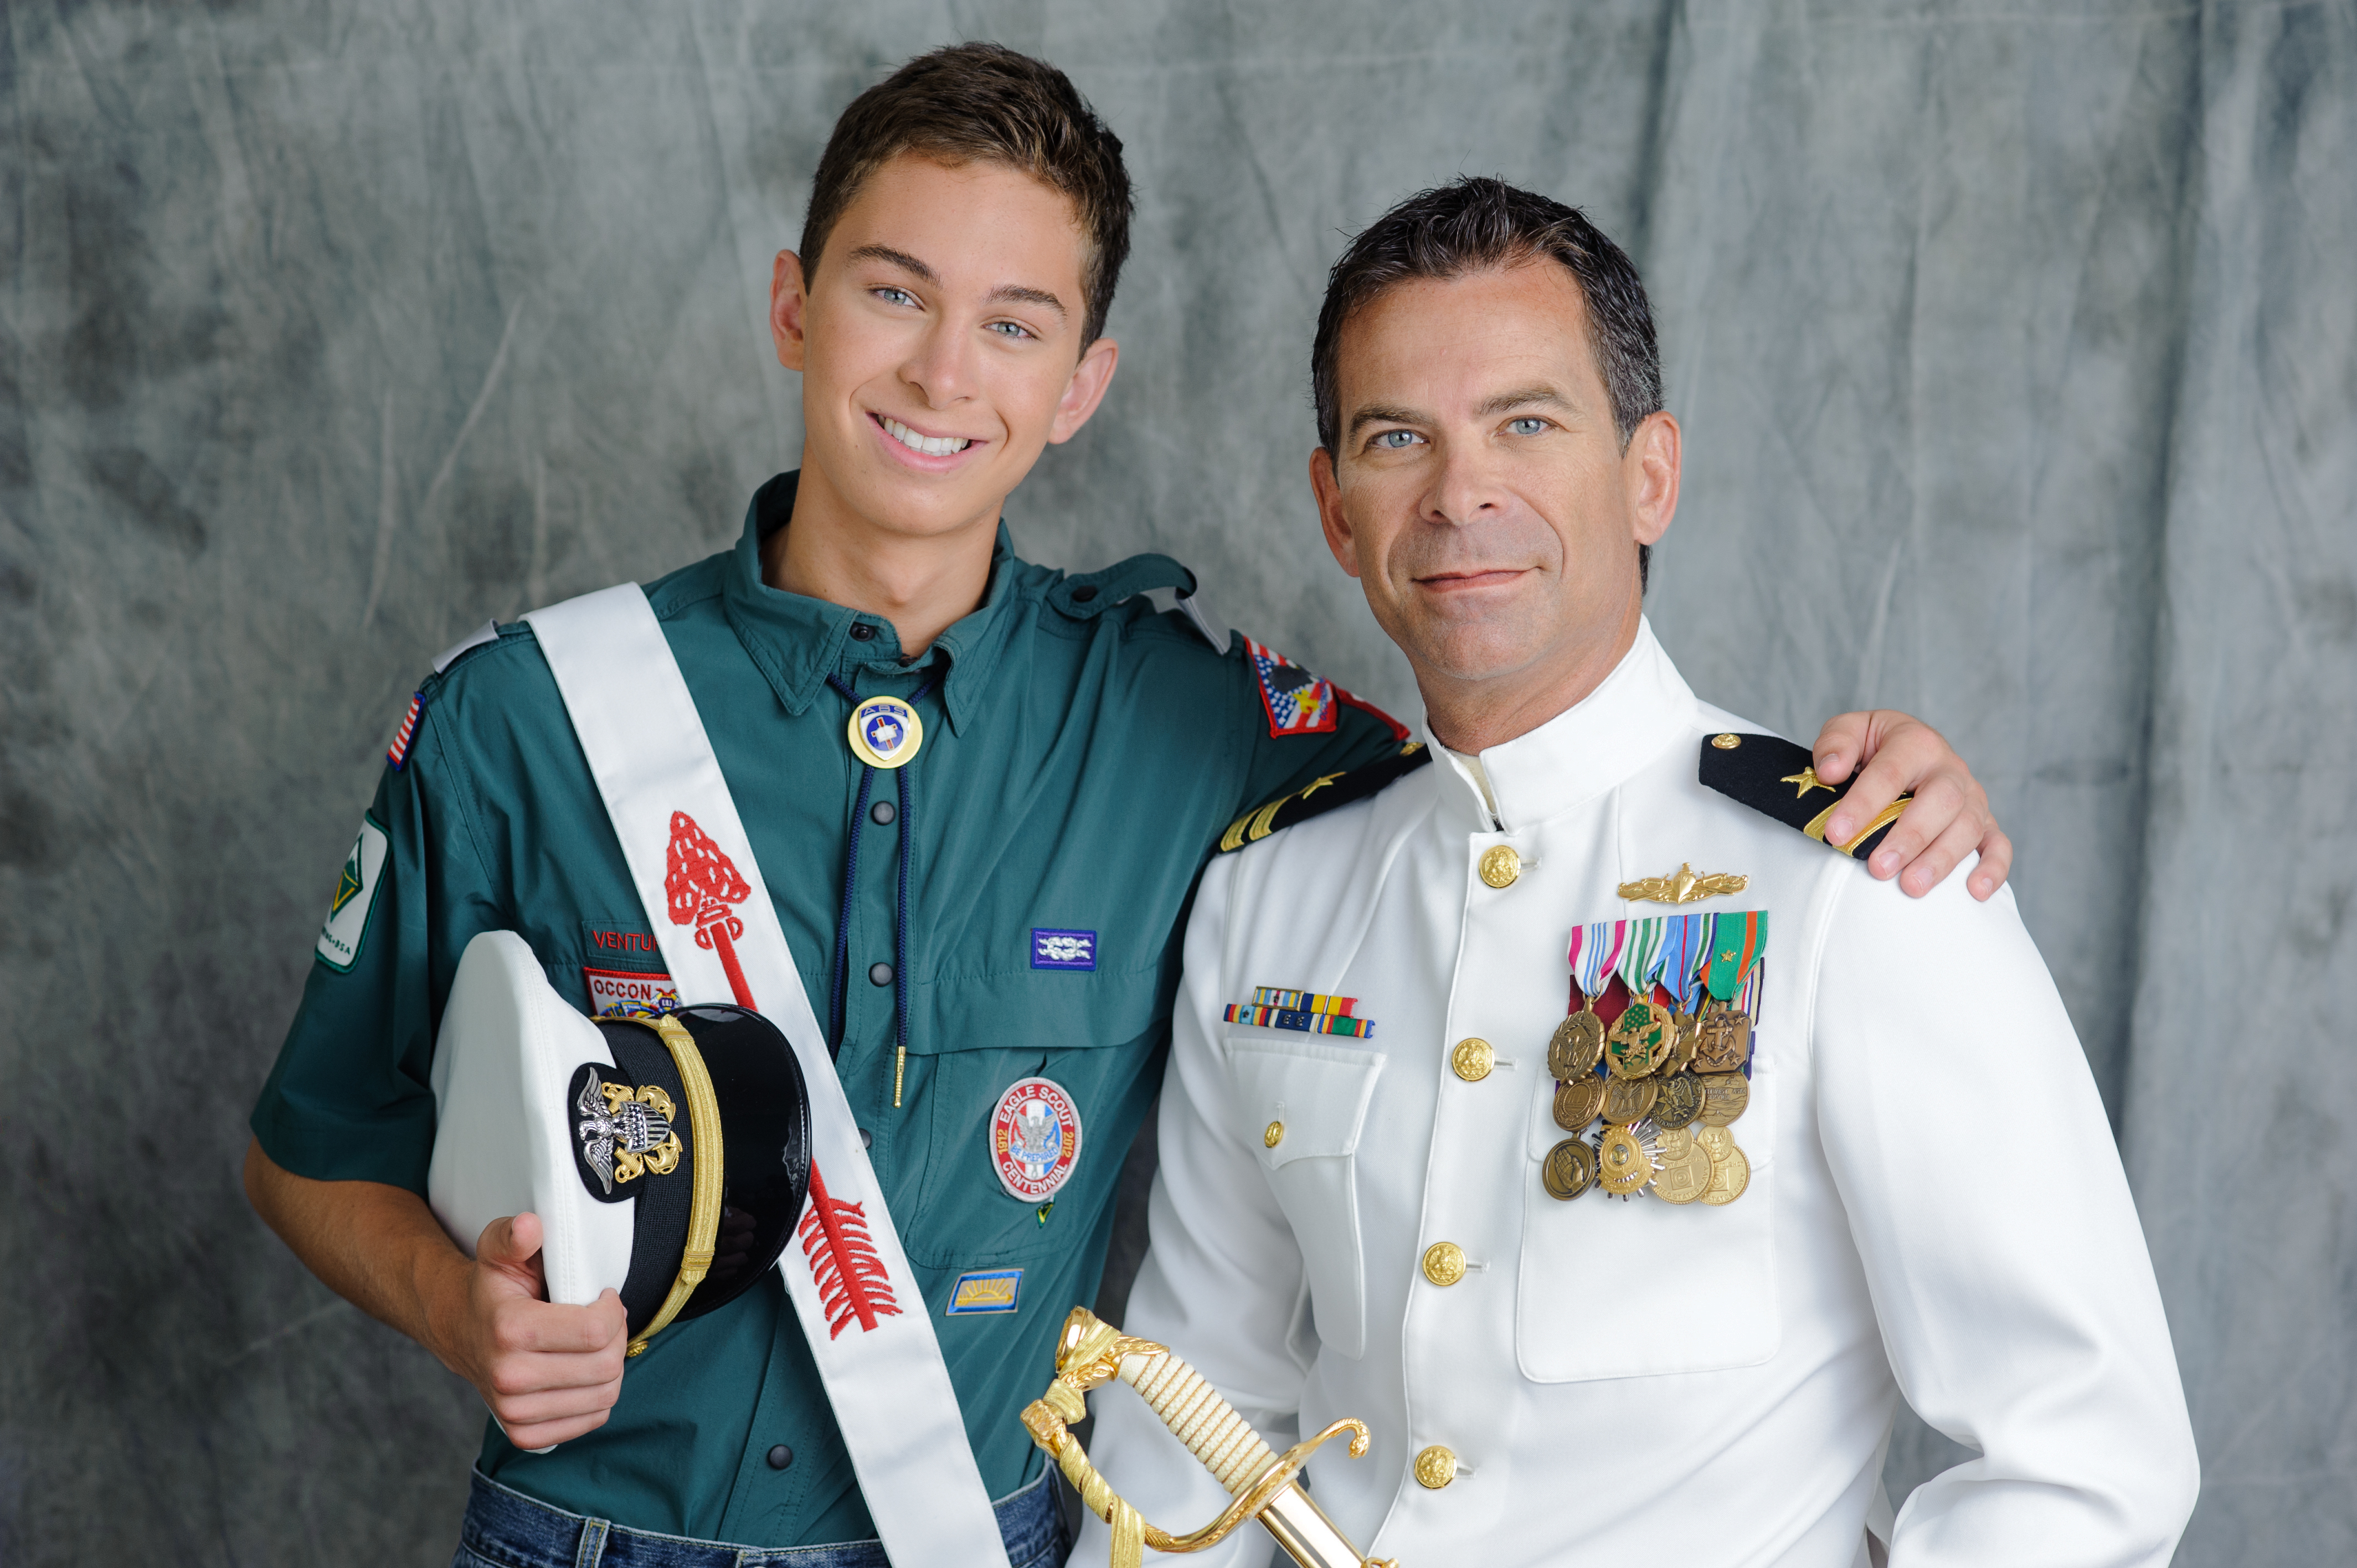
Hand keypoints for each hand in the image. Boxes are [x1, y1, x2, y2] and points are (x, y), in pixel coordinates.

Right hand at [424, 1212, 629, 1448]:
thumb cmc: (492, 1288)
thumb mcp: (499, 1251)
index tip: (603, 1296)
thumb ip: (515, 1235)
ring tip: (595, 1344)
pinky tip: (584, 1373)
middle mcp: (509, 1377)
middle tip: (604, 1319)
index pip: (596, 1331)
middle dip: (617, 1336)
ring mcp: (515, 1411)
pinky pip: (591, 1420)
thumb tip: (529, 1226)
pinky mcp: (524, 1434)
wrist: (459, 1330)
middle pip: (605, 1365)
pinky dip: (599, 1397)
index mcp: (509, 1330)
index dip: (613, 1309)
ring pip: (604, 1395)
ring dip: (612, 1366)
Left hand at [1808, 711, 2011, 900]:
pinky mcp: (1985, 822)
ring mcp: (1971, 796)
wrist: (1905, 749)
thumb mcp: (1848, 730)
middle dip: (1909, 837)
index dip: (1862, 805)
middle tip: (1878, 868)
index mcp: (1915, 742)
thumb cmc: (1872, 746)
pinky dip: (1993, 868)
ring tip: (1911, 886)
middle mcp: (1950, 768)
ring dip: (1941, 859)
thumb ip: (1834, 744)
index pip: (1889, 773)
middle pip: (1941, 801)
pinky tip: (1975, 892)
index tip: (1836, 834)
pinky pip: (1998, 844)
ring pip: (1968, 827)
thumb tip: (1830, 770)